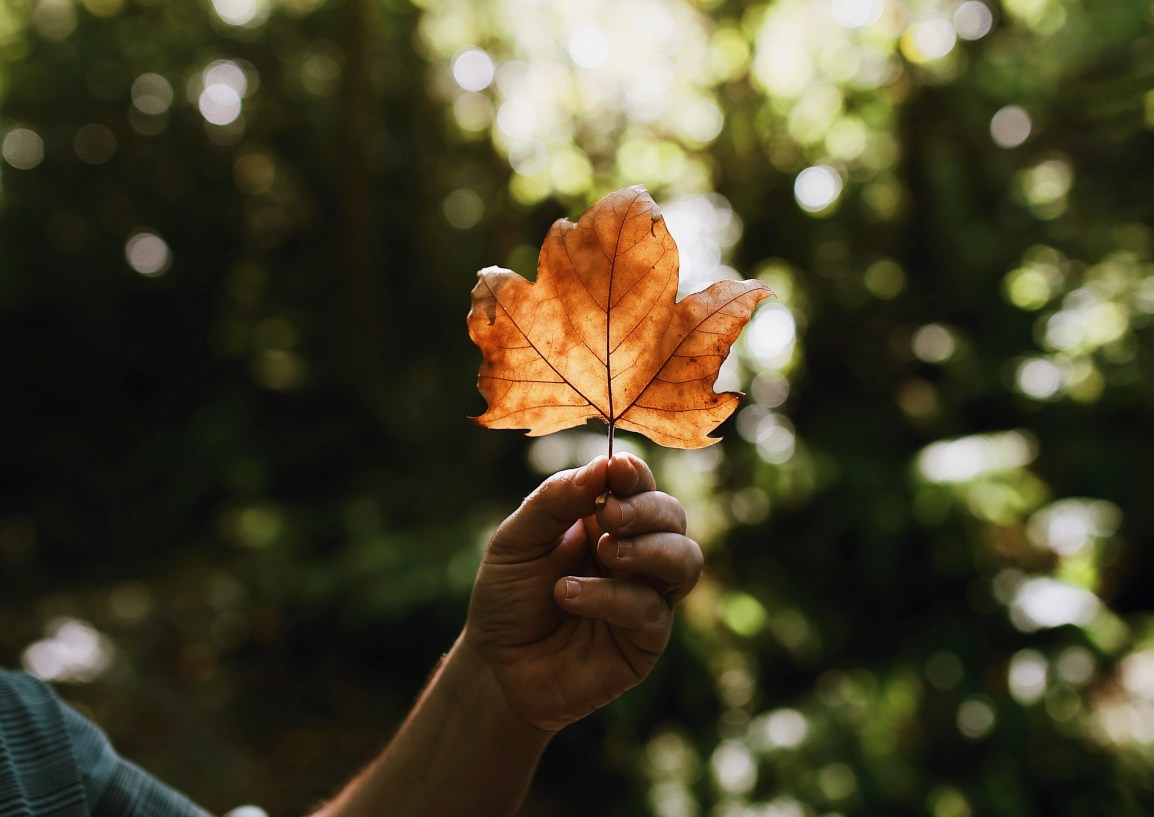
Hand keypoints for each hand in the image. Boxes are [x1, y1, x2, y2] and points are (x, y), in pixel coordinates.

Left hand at [460, 453, 702, 732]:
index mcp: (604, 519)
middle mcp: (634, 552)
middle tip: (609, 515)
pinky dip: (613, 597)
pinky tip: (569, 595)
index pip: (638, 484)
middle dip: (646, 509)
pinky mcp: (645, 640)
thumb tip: (601, 468)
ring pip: (685, 559)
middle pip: (671, 515)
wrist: (496, 666)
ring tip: (605, 551)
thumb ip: (555, 500)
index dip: (634, 473)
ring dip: (650, 549)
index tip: (616, 469)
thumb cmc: (507, 597)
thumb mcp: (517, 540)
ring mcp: (645, 596)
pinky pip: (652, 610)